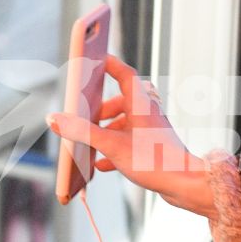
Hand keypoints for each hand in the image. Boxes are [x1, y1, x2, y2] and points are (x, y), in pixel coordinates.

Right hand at [49, 55, 212, 215]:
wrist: (185, 185)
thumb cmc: (155, 162)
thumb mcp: (112, 145)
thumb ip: (82, 132)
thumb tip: (55, 119)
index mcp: (141, 103)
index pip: (123, 73)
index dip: (108, 63)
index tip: (94, 56)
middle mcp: (148, 112)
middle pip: (121, 99)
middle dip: (101, 109)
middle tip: (85, 116)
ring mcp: (152, 130)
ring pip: (125, 122)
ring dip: (106, 131)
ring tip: (90, 143)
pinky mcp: (154, 147)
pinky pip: (130, 141)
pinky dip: (114, 149)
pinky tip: (102, 164)